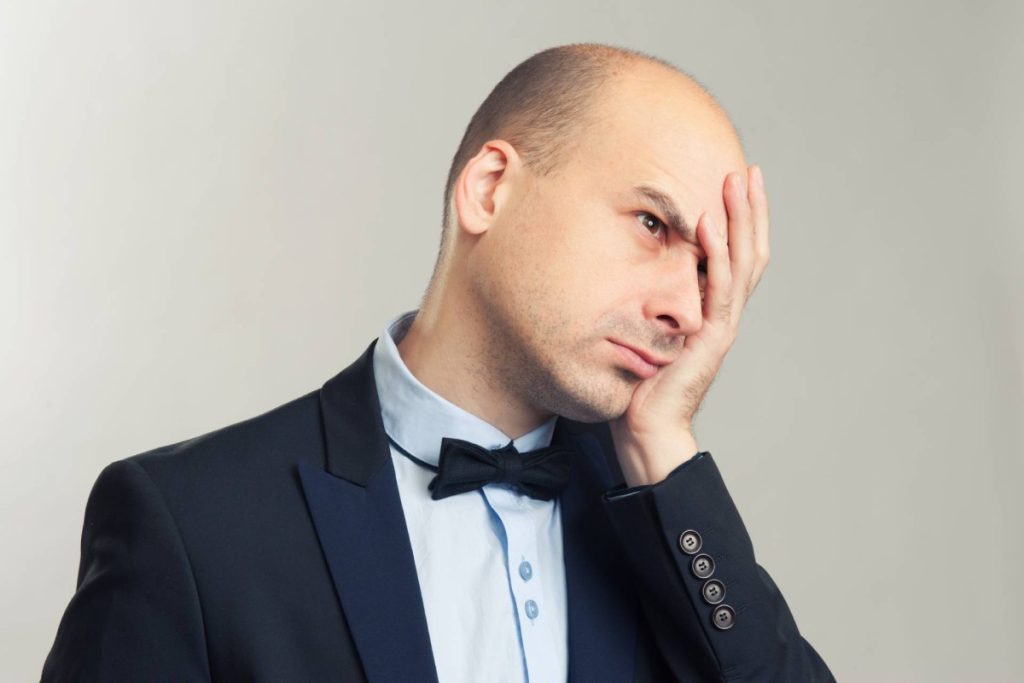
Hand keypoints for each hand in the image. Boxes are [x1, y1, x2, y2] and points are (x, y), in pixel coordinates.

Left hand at [609, 165, 770, 486]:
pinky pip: (716, 287)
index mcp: (712, 311)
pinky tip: (709, 222)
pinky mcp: (710, 337)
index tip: (736, 183)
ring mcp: (721, 325)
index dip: (741, 221)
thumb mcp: (647, 331)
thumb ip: (654, 303)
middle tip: (747, 170)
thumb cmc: (642, 385)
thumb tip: (633, 271)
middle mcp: (723, 314)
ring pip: (741, 262)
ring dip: (740, 219)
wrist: (648, 431)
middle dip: (750, 209)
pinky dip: (716, 252)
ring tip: (736, 180)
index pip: (736, 256)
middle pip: (749, 252)